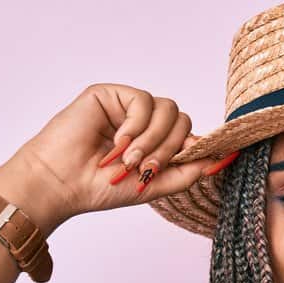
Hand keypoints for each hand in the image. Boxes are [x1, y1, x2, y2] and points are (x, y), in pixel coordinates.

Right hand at [0, 83, 215, 230]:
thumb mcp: (156, 185)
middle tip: (147, 168)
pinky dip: (135, 126)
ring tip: (130, 160)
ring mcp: (128, 108)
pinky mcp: (110, 94)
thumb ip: (188, 171)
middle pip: (183, 120)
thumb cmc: (101, 188)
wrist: (62, 183)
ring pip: (169, 110)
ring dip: (153, 140)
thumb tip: (221, 159)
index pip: (190, 135)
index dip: (201, 145)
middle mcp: (144, 123)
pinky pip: (143, 101)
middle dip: (170, 148)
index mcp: (155, 143)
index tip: (221, 155)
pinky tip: (117, 142)